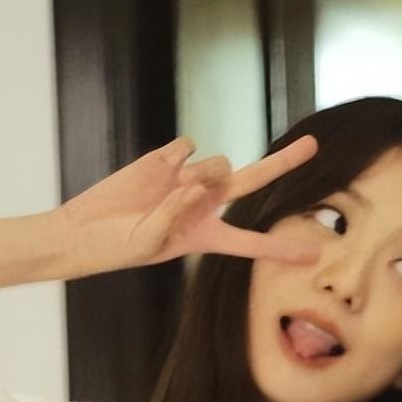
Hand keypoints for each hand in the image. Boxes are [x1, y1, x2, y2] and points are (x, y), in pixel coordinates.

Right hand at [60, 134, 319, 273]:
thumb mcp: (151, 242)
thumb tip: (192, 182)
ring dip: (204, 173)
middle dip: (283, 163)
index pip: (253, 243)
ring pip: (217, 162)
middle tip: (313, 146)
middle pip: (254, 180)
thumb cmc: (120, 247)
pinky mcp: (167, 159)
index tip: (314, 254)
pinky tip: (159, 171)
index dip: (282, 248)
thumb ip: (175, 214)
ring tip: (175, 188)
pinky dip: (176, 158)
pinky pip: (187, 146)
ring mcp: (188, 179)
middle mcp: (206, 205)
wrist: (87, 229)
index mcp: (209, 236)